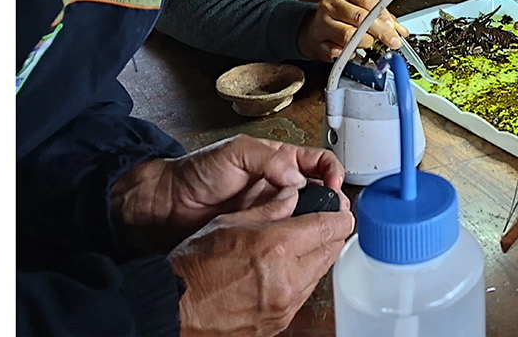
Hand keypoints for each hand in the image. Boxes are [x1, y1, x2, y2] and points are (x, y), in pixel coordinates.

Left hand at [113, 136, 343, 252]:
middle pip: (320, 191)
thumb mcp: (234, 153)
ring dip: (317, 222)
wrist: (171, 204)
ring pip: (307, 216)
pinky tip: (299, 244)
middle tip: (332, 214)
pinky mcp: (263, 231)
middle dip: (331, 201)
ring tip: (320, 230)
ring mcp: (273, 209)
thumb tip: (297, 177)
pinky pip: (288, 235)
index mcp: (279, 159)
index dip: (332, 172)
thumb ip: (267, 160)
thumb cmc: (198, 172)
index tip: (334, 186)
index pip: (319, 162)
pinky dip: (298, 239)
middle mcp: (281, 184)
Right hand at [173, 193, 354, 336]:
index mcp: (276, 247)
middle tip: (319, 224)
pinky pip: (304, 294)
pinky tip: (281, 270)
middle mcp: (287, 279)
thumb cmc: (194, 267)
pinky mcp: (281, 321)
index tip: (338, 210)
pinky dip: (300, 279)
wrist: (177, 307)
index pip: (331, 227)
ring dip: (315, 258)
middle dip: (330, 234)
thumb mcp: (228, 223)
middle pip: (333, 250)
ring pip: (320, 273)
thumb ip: (268, 210)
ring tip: (295, 247)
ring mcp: (286, 304)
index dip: (340, 214)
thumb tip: (292, 196)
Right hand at [297, 0, 406, 62]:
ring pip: (348, 35)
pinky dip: (350, 54)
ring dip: (365, 43)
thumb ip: (381, 17)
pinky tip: (353, 51)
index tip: (393, 26)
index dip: (382, 14)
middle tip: (391, 41)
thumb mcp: (360, 8)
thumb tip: (399, 30)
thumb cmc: (340, 17)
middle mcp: (330, 5)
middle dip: (380, 31)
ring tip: (369, 44)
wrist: (313, 30)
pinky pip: (339, 51)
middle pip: (360, 17)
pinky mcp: (318, 42)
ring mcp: (321, 23)